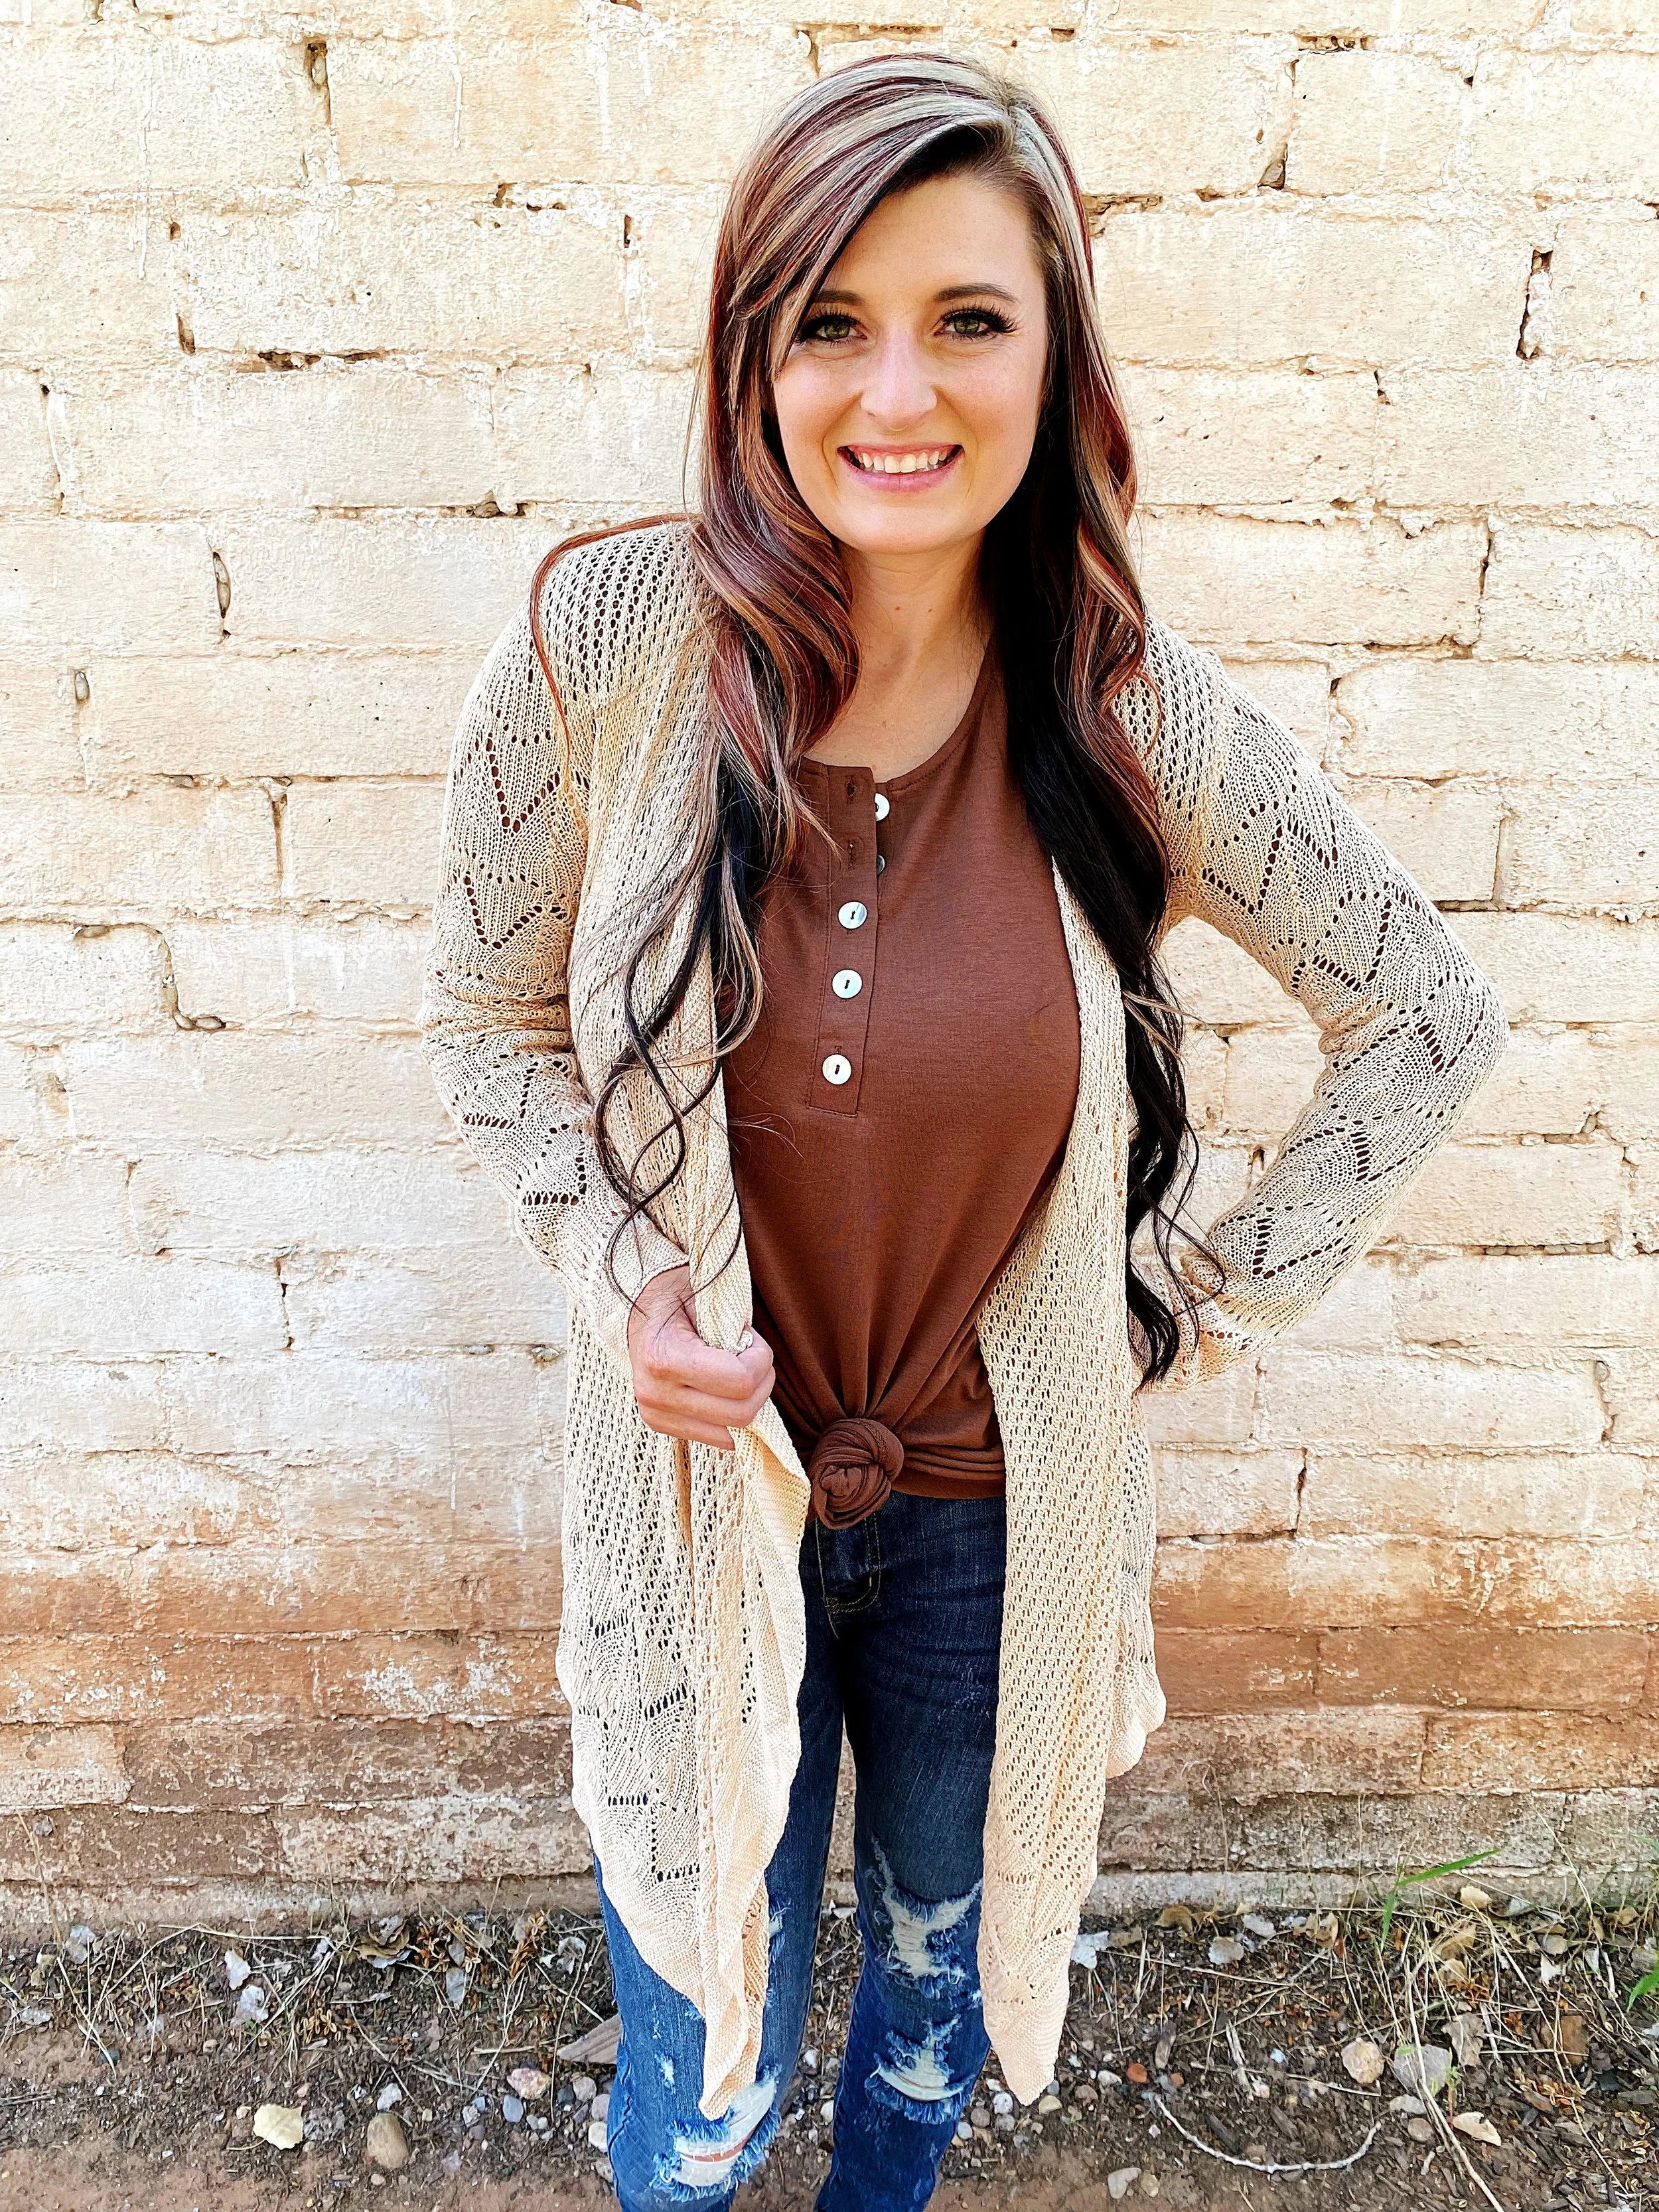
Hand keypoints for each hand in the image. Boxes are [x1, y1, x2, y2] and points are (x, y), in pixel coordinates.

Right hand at [626, 1266, 775, 1449]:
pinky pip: (716, 1439)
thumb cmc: (677, 1297)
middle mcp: (655, 1393)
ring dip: (747, 1404)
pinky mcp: (659, 1424)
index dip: (761, 1361)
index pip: (739, 1381)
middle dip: (760, 1385)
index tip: (753, 1341)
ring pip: (731, 1434)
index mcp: (663, 1357)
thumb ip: (733, 1328)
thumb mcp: (706, 1298)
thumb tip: (759, 1360)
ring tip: (738, 1374)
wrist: (638, 1307)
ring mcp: (655, 1413)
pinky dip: (730, 1418)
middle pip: (740, 1414)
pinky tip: (723, 1392)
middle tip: (754, 1358)